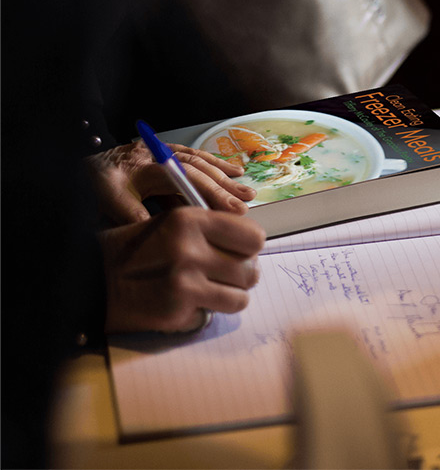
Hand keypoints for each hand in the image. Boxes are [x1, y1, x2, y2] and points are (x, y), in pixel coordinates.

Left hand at [86, 140, 255, 224]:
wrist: (79, 164)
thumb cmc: (93, 183)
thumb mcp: (107, 201)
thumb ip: (134, 215)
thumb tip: (164, 232)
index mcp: (145, 166)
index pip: (185, 180)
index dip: (210, 195)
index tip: (231, 212)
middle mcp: (157, 154)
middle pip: (197, 170)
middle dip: (224, 188)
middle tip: (247, 204)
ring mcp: (162, 151)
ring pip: (199, 162)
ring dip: (224, 176)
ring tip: (247, 191)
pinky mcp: (163, 152)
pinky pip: (194, 157)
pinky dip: (215, 165)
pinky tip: (232, 171)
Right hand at [99, 207, 264, 332]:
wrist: (91, 280)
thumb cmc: (135, 251)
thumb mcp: (170, 224)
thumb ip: (210, 231)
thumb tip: (251, 247)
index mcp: (191, 219)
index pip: (253, 236)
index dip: (249, 248)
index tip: (238, 253)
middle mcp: (191, 248)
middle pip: (251, 269)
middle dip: (241, 276)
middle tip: (223, 276)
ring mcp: (186, 281)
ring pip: (241, 296)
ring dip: (229, 296)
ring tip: (208, 290)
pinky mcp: (179, 309)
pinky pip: (217, 313)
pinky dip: (208, 311)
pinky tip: (188, 303)